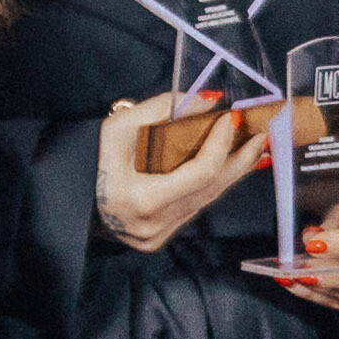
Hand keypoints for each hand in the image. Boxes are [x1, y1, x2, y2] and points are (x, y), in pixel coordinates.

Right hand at [99, 93, 280, 254]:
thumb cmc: (94, 162)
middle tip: (262, 134)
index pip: (200, 173)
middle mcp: (155, 225)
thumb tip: (208, 100)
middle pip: (213, 189)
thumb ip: (161, 109)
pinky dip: (215, 183)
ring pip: (209, 199)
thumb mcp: (119, 128)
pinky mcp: (164, 238)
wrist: (76, 201)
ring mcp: (161, 236)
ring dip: (234, 171)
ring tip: (254, 147)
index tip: (232, 117)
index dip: (221, 144)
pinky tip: (231, 166)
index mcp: (142, 200)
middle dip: (240, 158)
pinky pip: (197, 206)